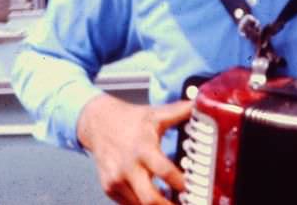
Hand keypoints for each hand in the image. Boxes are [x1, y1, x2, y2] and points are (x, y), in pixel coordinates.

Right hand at [77, 93, 192, 204]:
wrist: (97, 122)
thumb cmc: (129, 119)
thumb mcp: (155, 114)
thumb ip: (179, 112)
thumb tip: (199, 102)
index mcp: (143, 148)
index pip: (164, 171)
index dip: (181, 183)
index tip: (192, 188)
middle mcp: (128, 166)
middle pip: (150, 199)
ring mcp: (116, 179)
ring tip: (170, 202)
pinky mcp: (109, 187)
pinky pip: (128, 204)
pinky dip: (142, 204)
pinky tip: (153, 198)